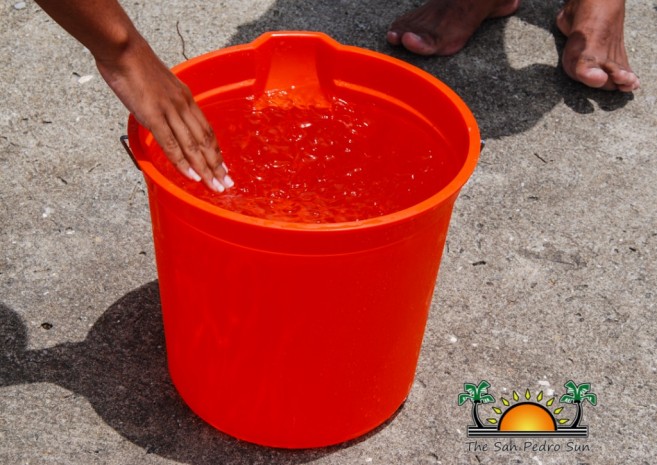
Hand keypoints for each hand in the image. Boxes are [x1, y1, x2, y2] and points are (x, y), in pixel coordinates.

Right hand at [96, 38, 232, 191]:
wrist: (122, 47)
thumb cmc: (134, 63)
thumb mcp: (159, 84)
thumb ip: (165, 101)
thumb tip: (165, 115)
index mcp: (185, 98)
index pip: (206, 130)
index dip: (216, 150)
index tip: (223, 167)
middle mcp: (183, 106)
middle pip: (205, 141)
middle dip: (217, 165)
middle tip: (226, 184)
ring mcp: (169, 111)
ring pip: (193, 146)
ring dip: (205, 169)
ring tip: (215, 186)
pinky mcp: (153, 115)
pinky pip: (171, 144)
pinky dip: (183, 162)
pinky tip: (191, 176)